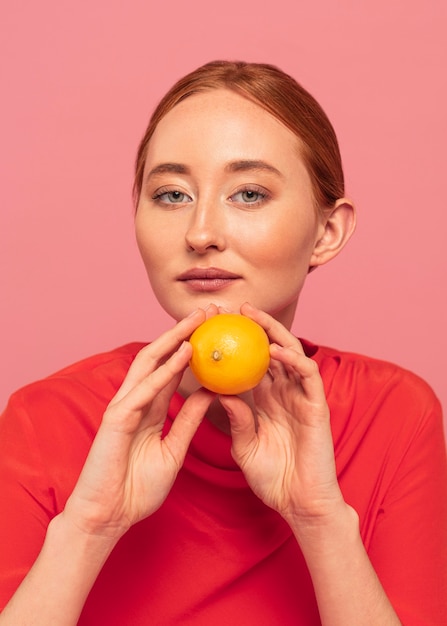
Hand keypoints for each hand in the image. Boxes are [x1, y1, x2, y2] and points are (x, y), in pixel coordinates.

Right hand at [63, 307, 215, 539]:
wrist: (109, 516)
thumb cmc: (137, 489)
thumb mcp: (174, 450)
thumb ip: (189, 421)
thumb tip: (211, 394)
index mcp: (149, 409)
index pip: (171, 370)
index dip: (192, 349)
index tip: (215, 332)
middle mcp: (136, 401)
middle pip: (160, 358)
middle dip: (183, 333)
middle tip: (208, 313)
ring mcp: (124, 406)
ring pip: (149, 364)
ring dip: (174, 340)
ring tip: (197, 320)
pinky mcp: (117, 418)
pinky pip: (145, 389)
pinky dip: (165, 370)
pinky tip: (185, 354)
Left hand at [220, 303, 344, 525]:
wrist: (300, 504)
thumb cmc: (272, 479)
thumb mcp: (245, 447)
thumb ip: (237, 420)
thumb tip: (219, 392)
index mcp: (267, 401)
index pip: (252, 363)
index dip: (237, 345)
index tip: (215, 328)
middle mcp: (285, 394)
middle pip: (271, 350)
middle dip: (255, 327)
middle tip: (233, 309)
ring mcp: (302, 398)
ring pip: (291, 353)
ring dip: (273, 332)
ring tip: (252, 316)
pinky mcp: (317, 406)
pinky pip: (308, 375)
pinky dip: (293, 359)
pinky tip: (274, 349)